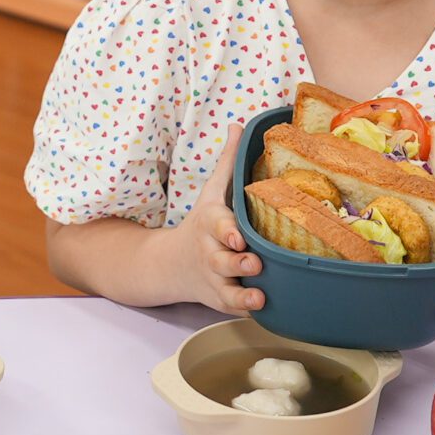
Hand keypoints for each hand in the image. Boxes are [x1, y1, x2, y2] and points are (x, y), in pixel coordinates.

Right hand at [172, 123, 265, 315]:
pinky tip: (263, 310)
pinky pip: (232, 307)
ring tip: (259, 293)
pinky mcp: (219, 298)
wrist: (171, 264)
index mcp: (211, 223)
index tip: (238, 236)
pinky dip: (245, 310)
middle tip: (254, 262)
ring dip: (242, 292)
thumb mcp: (211, 191)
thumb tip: (239, 124)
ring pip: (226, 288)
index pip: (217, 225)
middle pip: (221, 259)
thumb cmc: (203, 224)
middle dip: (236, 262)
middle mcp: (210, 252)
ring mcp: (213, 278)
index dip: (227, 231)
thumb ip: (228, 161)